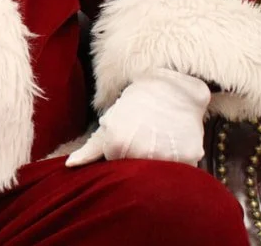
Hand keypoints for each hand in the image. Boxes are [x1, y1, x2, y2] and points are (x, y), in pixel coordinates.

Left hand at [66, 68, 210, 167]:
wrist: (171, 86)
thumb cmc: (135, 105)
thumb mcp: (108, 122)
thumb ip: (90, 149)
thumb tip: (70, 166)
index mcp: (116, 145)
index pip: (117, 170)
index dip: (122, 157)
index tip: (128, 142)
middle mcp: (141, 152)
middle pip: (138, 175)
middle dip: (139, 161)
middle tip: (145, 139)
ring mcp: (167, 156)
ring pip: (161, 174)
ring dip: (161, 162)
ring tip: (159, 139)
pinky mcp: (190, 155)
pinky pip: (184, 170)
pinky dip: (180, 160)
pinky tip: (175, 141)